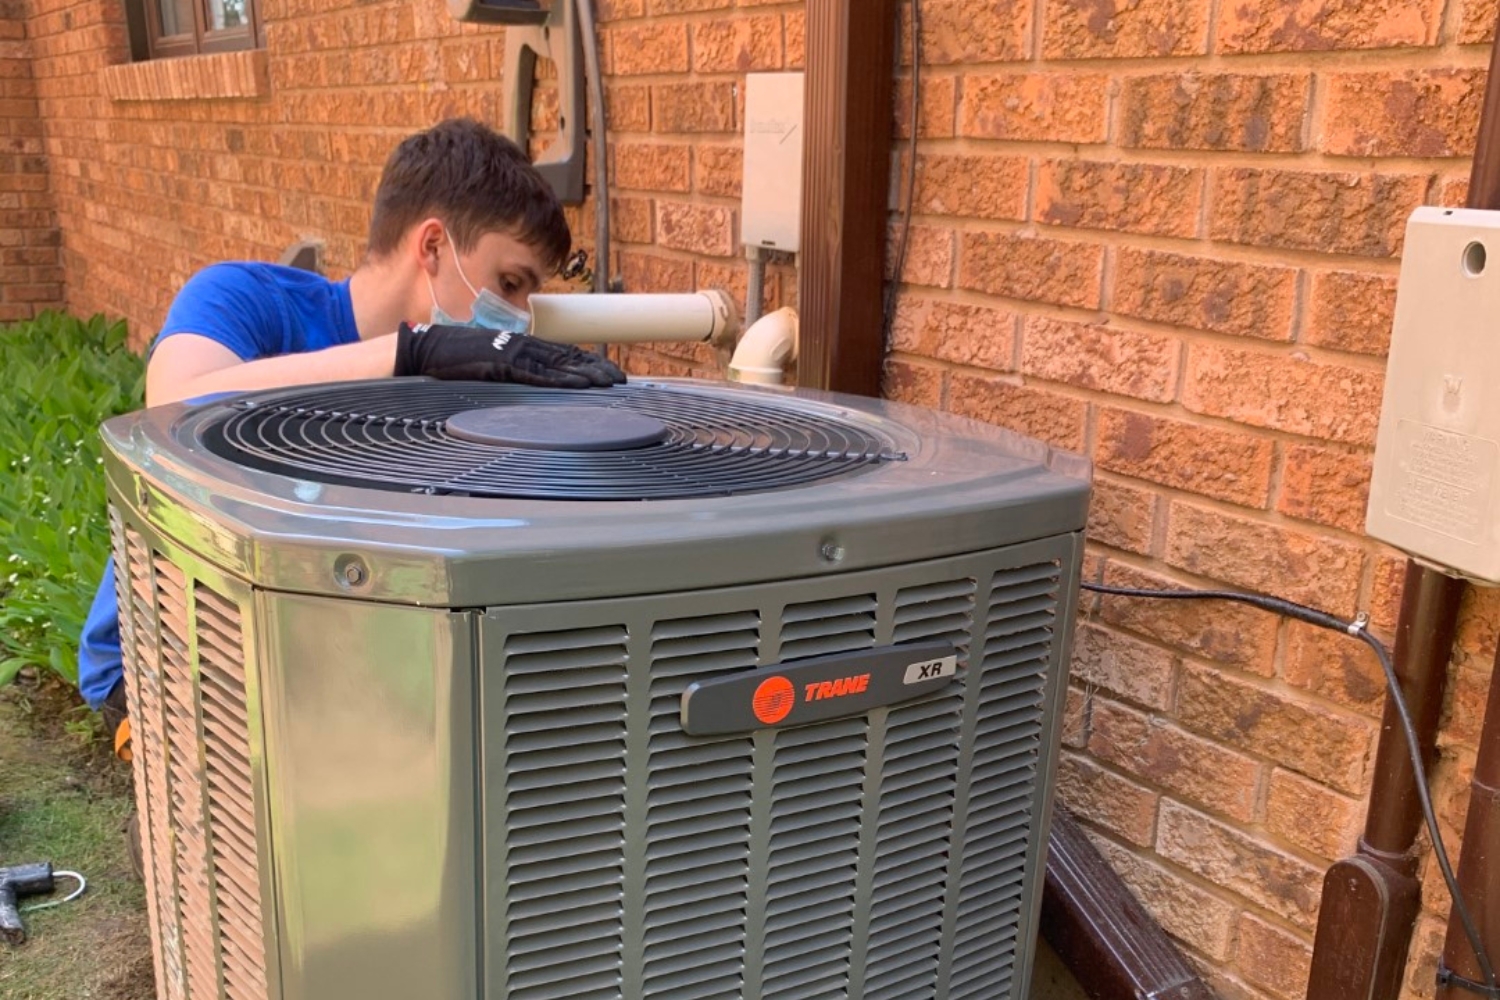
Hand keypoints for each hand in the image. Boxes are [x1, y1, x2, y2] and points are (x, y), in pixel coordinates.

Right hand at [394, 323, 626, 387]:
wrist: (425, 350)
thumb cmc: (454, 359)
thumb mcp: (489, 364)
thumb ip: (512, 371)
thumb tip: (531, 383)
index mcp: (521, 345)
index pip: (563, 354)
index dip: (589, 362)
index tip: (609, 373)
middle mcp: (522, 345)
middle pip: (569, 357)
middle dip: (597, 368)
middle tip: (621, 379)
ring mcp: (513, 354)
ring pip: (559, 364)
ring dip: (587, 374)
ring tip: (609, 383)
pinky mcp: (502, 365)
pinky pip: (537, 374)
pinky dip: (561, 379)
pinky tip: (579, 385)